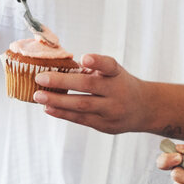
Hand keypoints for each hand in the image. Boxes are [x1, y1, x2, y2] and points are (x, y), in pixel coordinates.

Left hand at [33, 53, 154, 134]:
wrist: (144, 109)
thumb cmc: (121, 85)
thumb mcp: (113, 73)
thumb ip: (92, 70)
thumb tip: (57, 68)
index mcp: (117, 74)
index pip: (109, 65)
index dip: (97, 61)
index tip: (84, 58)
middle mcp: (117, 91)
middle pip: (89, 86)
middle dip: (62, 82)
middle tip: (40, 77)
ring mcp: (112, 110)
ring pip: (82, 105)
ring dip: (57, 101)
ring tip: (38, 96)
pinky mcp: (105, 125)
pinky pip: (81, 119)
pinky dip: (62, 113)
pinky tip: (48, 108)